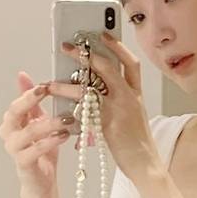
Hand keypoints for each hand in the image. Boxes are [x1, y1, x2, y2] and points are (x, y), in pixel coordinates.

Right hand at [0, 72, 75, 197]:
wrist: (42, 182)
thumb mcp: (39, 123)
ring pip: (28, 132)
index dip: (29, 92)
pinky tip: (63, 136)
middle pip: (14, 113)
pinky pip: (35, 150)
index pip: (17, 103)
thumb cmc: (42, 152)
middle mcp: (8, 134)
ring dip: (49, 123)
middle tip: (48, 91)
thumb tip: (23, 75)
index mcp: (11, 122)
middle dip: (30, 100)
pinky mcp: (23, 164)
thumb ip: (33, 103)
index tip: (45, 85)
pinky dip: (50, 141)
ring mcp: (14, 149)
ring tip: (67, 119)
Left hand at [50, 33, 161, 182]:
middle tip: (67, 47)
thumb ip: (118, 99)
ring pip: (90, 87)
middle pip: (108, 66)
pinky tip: (59, 107)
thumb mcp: (133, 116)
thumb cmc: (136, 142)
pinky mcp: (108, 123)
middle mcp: (130, 97)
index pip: (130, 63)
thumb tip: (93, 85)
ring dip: (67, 83)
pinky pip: (84, 109)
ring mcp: (119, 109)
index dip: (117, 46)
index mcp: (137, 94)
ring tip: (51, 84)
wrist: (145, 164)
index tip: (102, 33)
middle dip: (85, 54)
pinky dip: (70, 106)